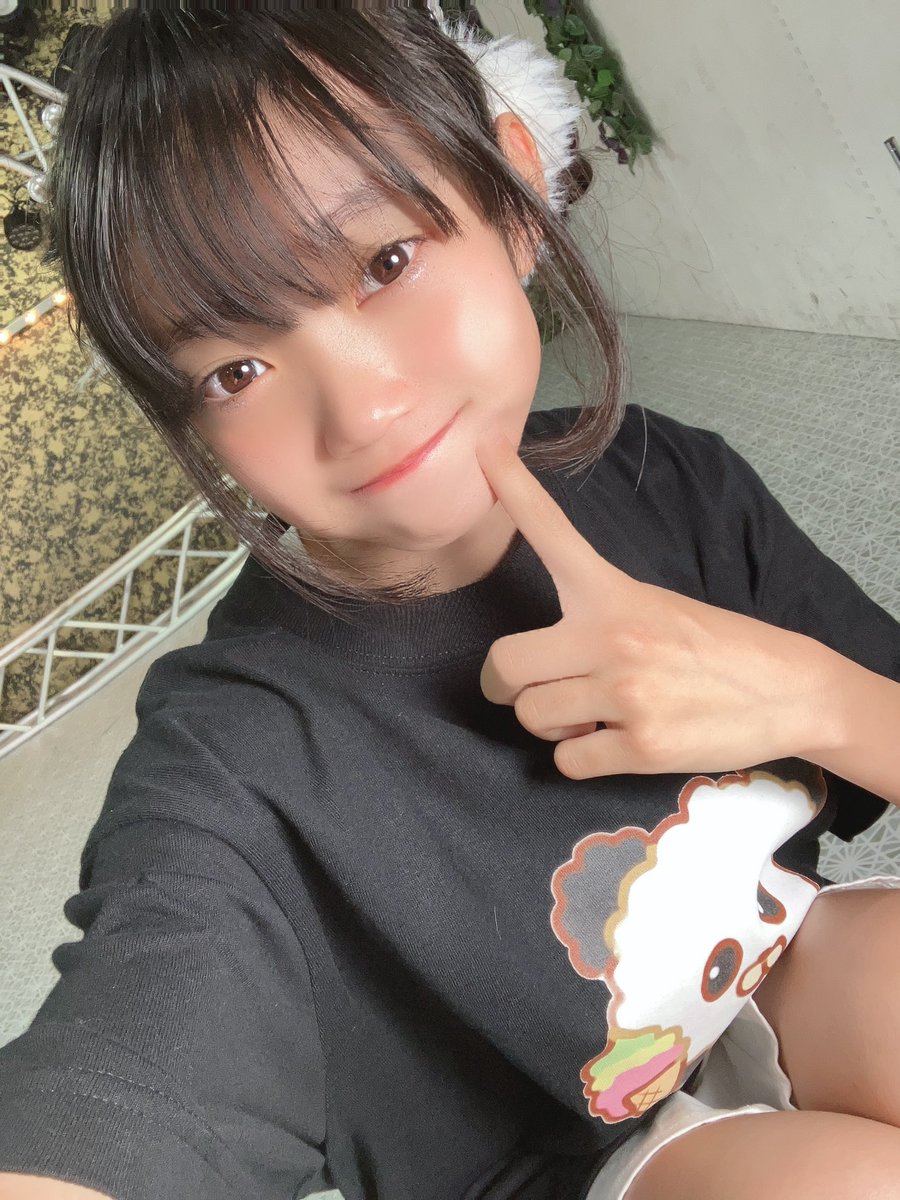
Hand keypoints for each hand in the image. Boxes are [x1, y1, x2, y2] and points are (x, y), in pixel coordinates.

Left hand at [475, 426, 834, 779]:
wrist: (788, 690)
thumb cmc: (715, 647)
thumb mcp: (654, 607)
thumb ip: (593, 622)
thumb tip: (544, 670)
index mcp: (614, 592)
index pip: (551, 531)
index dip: (512, 487)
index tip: (484, 447)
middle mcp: (612, 637)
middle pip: (504, 663)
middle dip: (505, 683)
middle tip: (527, 686)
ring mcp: (626, 693)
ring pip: (532, 716)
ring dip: (549, 723)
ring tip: (587, 715)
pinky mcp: (642, 745)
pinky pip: (568, 761)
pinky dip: (580, 756)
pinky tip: (611, 740)